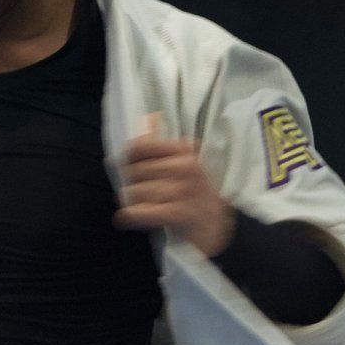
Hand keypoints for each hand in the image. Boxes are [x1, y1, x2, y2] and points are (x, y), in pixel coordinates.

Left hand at [116, 115, 235, 255]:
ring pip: (135, 192)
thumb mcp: (185, 162)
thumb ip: (162, 141)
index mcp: (184, 150)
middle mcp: (185, 166)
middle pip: (135, 171)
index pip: (141, 146)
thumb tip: (149, 116)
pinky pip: (140, 212)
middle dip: (132, 183)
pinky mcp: (179, 214)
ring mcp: (183, 191)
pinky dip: (131, 216)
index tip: (130, 166)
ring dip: (133, 201)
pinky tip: (128, 217)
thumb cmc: (196, 193)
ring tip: (142, 205)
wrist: (216, 228)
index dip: (129, 158)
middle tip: (139, 191)